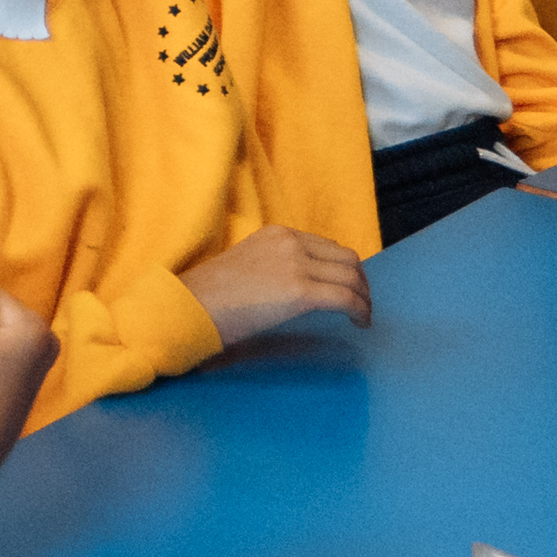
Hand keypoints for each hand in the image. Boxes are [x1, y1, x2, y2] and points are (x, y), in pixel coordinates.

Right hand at [190, 226, 373, 349]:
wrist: (192, 306)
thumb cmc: (211, 295)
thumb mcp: (247, 264)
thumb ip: (276, 265)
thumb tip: (298, 286)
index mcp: (277, 234)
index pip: (327, 246)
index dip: (345, 269)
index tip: (348, 287)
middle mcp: (291, 242)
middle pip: (347, 258)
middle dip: (361, 281)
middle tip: (362, 303)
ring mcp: (296, 265)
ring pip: (352, 277)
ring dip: (364, 298)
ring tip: (363, 316)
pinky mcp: (300, 292)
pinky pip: (345, 299)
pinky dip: (359, 311)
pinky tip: (359, 323)